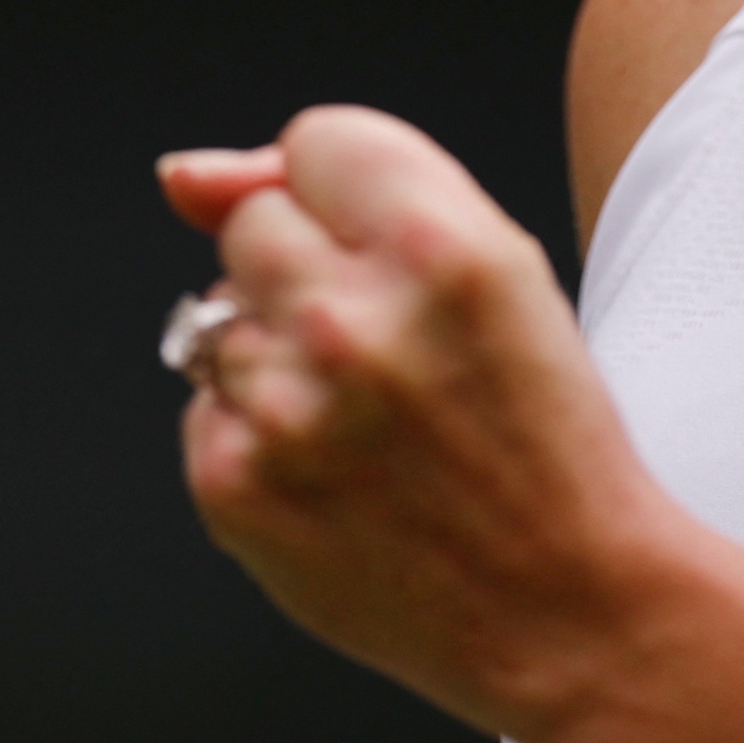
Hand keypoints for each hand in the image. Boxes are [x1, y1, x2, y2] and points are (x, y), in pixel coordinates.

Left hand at [159, 107, 663, 742]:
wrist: (564, 602)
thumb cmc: (540, 426)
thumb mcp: (501, 267)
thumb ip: (349, 191)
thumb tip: (179, 174)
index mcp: (442, 246)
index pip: (315, 140)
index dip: (353, 193)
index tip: (395, 250)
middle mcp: (353, 320)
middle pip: (252, 222)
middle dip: (307, 264)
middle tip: (386, 339)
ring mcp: (283, 409)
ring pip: (218, 312)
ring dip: (277, 346)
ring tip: (366, 411)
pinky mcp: (233, 486)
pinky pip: (204, 403)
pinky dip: (256, 426)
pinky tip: (334, 466)